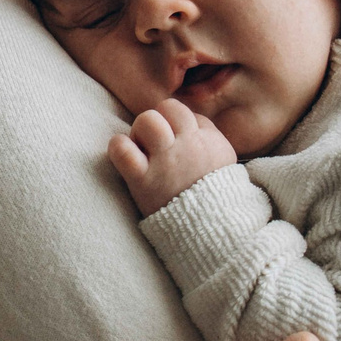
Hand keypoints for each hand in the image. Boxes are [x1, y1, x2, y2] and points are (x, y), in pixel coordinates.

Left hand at [110, 99, 237, 216]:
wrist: (210, 230)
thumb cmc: (212, 193)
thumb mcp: (222, 157)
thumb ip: (205, 131)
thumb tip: (183, 116)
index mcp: (207, 140)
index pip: (178, 110)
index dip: (168, 121)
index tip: (169, 140)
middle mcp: (187, 146)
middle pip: (162, 109)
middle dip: (152, 123)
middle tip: (152, 147)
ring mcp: (165, 162)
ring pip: (145, 120)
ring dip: (138, 133)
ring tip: (141, 153)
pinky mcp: (144, 181)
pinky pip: (122, 148)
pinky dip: (118, 148)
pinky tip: (125, 159)